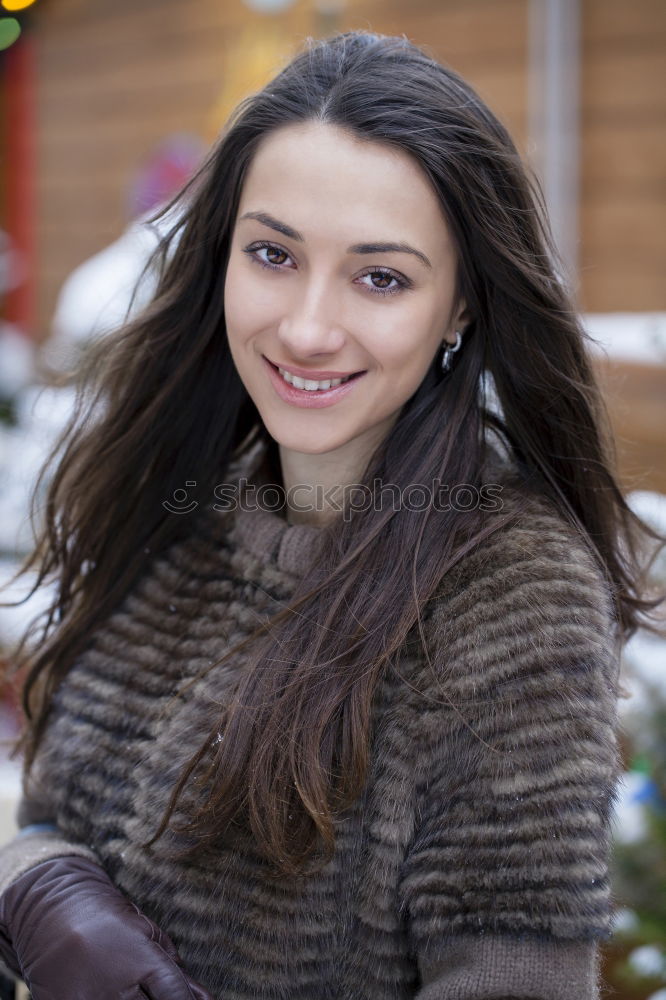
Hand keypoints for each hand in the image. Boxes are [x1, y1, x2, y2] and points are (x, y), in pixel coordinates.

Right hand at [0, 855, 213, 999]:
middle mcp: (117, 985)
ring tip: (130, 990)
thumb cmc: (106, 919)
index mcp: (142, 960)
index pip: (177, 996)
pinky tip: (107, 993)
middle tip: (152, 991)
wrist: (53, 911)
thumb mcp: (145, 932)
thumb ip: (174, 969)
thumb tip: (204, 998)